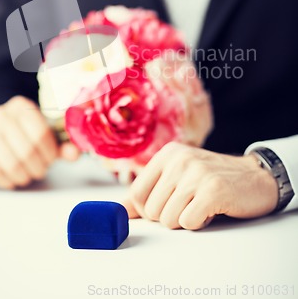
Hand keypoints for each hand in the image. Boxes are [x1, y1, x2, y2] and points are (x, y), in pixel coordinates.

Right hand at [0, 96, 77, 188]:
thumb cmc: (26, 137)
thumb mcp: (46, 138)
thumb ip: (63, 145)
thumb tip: (75, 153)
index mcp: (22, 106)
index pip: (40, 132)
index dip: (49, 152)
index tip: (51, 160)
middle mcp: (2, 114)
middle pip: (27, 149)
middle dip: (38, 166)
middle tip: (40, 170)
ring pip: (11, 162)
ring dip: (23, 175)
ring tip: (28, 175)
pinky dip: (7, 179)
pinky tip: (12, 178)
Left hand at [123, 142, 277, 229]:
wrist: (256, 177)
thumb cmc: (212, 179)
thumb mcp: (178, 176)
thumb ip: (149, 191)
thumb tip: (119, 211)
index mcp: (167, 153)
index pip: (136, 193)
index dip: (147, 210)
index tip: (165, 206)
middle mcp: (179, 159)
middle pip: (151, 211)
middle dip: (169, 216)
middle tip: (189, 204)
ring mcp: (196, 173)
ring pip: (167, 220)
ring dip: (185, 220)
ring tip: (201, 204)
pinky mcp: (213, 191)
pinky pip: (188, 223)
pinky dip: (200, 223)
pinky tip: (212, 209)